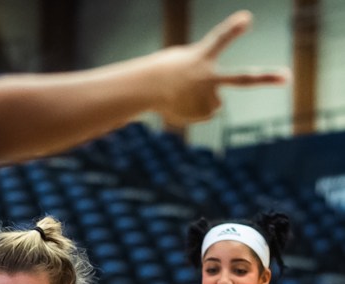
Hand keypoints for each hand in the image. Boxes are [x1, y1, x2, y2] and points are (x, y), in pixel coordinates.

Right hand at [153, 11, 289, 126]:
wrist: (146, 91)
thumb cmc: (165, 71)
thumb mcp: (187, 62)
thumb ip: (207, 77)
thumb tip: (217, 107)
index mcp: (202, 56)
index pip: (220, 39)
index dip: (234, 30)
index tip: (246, 19)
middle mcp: (208, 78)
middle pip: (242, 79)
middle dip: (266, 78)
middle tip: (288, 76)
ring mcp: (205, 98)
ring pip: (214, 102)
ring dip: (202, 98)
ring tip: (183, 94)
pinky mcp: (201, 114)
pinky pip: (204, 112)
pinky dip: (194, 109)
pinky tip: (181, 104)